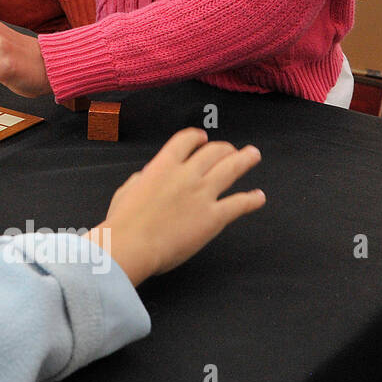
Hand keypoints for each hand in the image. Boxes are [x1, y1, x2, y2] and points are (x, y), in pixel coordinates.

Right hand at [87, 129, 264, 285]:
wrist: (132, 244)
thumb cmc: (123, 221)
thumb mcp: (127, 190)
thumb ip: (142, 179)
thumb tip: (148, 177)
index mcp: (162, 166)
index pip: (186, 140)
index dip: (197, 137)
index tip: (203, 139)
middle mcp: (186, 174)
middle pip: (213, 152)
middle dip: (225, 148)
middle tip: (232, 150)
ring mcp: (202, 194)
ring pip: (231, 169)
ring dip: (245, 160)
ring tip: (253, 155)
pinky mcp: (214, 217)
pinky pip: (240, 204)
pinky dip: (252, 199)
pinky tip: (258, 197)